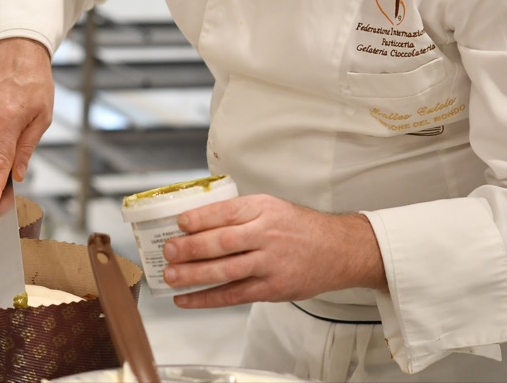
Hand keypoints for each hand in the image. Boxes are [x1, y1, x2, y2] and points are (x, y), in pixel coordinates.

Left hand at [161, 194, 384, 307]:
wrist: (338, 250)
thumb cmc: (299, 228)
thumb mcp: (273, 207)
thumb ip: (240, 213)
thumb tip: (196, 221)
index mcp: (265, 209)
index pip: (227, 212)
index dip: (200, 218)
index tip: (179, 223)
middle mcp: (267, 235)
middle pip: (223, 242)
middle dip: (191, 248)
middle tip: (168, 251)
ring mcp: (270, 264)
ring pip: (226, 271)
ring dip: (194, 275)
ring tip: (171, 277)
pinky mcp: (272, 288)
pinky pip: (234, 295)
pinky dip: (207, 298)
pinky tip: (187, 299)